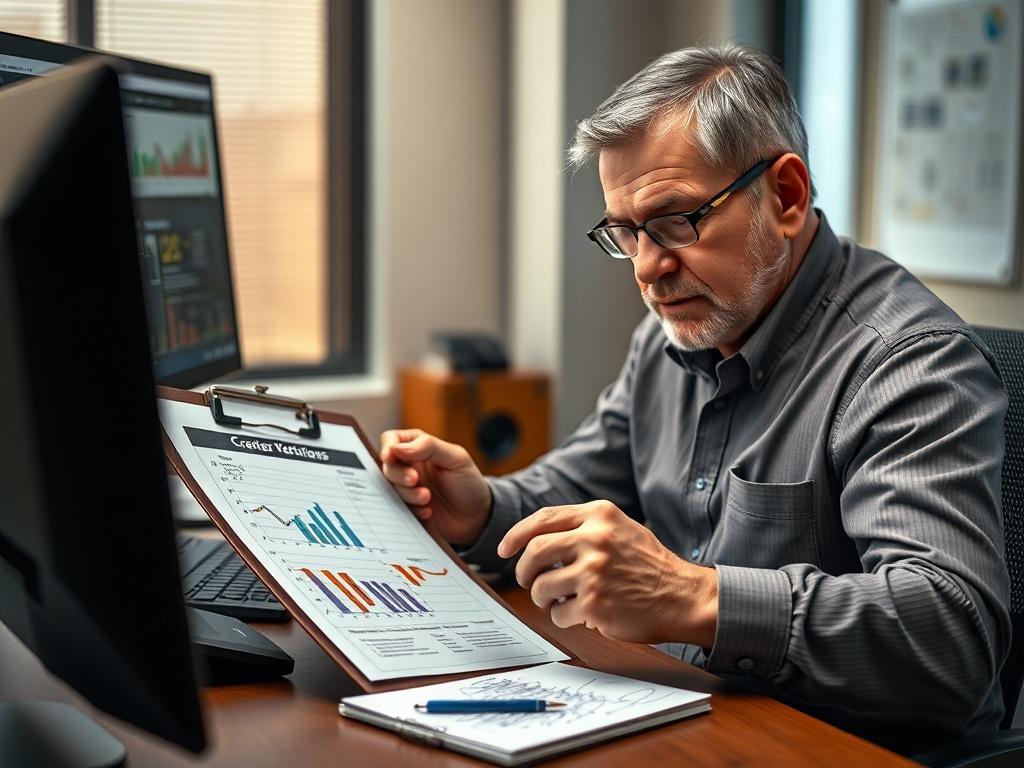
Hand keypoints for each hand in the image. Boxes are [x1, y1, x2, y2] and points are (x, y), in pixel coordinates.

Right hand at [380, 429, 491, 546]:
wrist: (477, 517)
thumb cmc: (468, 482)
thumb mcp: (456, 458)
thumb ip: (428, 447)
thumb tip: (397, 447)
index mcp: (419, 448)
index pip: (392, 440)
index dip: (388, 447)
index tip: (391, 457)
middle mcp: (409, 467)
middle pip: (387, 465)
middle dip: (398, 474)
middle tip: (415, 480)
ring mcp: (407, 489)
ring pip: (391, 488)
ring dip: (407, 493)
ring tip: (427, 497)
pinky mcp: (407, 509)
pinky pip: (397, 509)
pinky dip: (412, 510)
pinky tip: (429, 511)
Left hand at [497, 500, 718, 645]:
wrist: (683, 596)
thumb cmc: (649, 566)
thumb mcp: (621, 529)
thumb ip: (584, 526)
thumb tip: (535, 539)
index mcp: (600, 515)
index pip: (543, 519)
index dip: (516, 535)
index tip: (504, 549)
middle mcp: (595, 539)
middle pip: (534, 552)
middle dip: (523, 570)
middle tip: (526, 580)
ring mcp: (594, 571)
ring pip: (541, 586)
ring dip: (542, 597)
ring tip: (557, 600)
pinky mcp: (594, 603)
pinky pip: (559, 614)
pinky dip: (563, 617)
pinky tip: (579, 615)